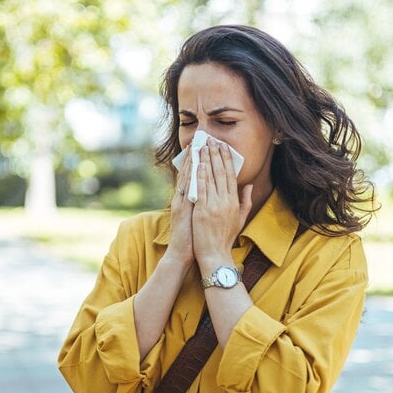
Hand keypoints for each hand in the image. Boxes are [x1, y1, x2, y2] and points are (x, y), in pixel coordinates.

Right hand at [166, 146, 194, 267]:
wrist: (182, 253)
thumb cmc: (193, 238)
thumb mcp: (199, 217)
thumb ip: (203, 204)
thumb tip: (212, 194)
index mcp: (187, 200)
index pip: (193, 177)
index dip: (198, 161)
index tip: (204, 147)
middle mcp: (182, 198)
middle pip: (188, 173)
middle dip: (194, 156)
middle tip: (199, 139)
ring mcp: (180, 203)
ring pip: (186, 178)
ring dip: (190, 161)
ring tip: (196, 146)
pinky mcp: (180, 209)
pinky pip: (186, 190)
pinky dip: (189, 177)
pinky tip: (194, 166)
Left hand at [192, 139, 252, 270]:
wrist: (215, 254)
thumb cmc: (226, 238)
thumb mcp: (240, 219)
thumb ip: (245, 201)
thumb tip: (249, 185)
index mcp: (234, 202)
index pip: (231, 176)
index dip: (227, 160)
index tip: (223, 147)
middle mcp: (225, 202)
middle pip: (221, 173)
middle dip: (216, 155)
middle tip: (212, 140)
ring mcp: (214, 206)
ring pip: (210, 178)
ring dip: (206, 160)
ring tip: (202, 147)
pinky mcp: (202, 211)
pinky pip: (201, 189)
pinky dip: (200, 176)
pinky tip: (198, 164)